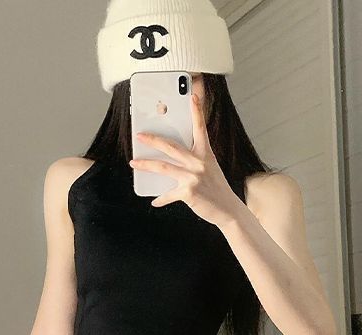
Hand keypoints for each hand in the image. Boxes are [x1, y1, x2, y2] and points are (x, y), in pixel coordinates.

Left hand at [130, 92, 243, 227]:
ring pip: (163, 167)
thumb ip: (192, 163)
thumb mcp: (209, 170)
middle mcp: (199, 163)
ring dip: (146, 165)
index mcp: (206, 154)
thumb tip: (169, 162)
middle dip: (153, 139)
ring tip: (133, 163)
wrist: (228, 210)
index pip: (200, 128)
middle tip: (139, 135)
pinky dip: (160, 199)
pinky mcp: (188, 193)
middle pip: (171, 146)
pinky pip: (169, 194)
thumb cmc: (217, 189)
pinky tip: (154, 201)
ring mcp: (193, 177)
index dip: (197, 111)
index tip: (193, 96)